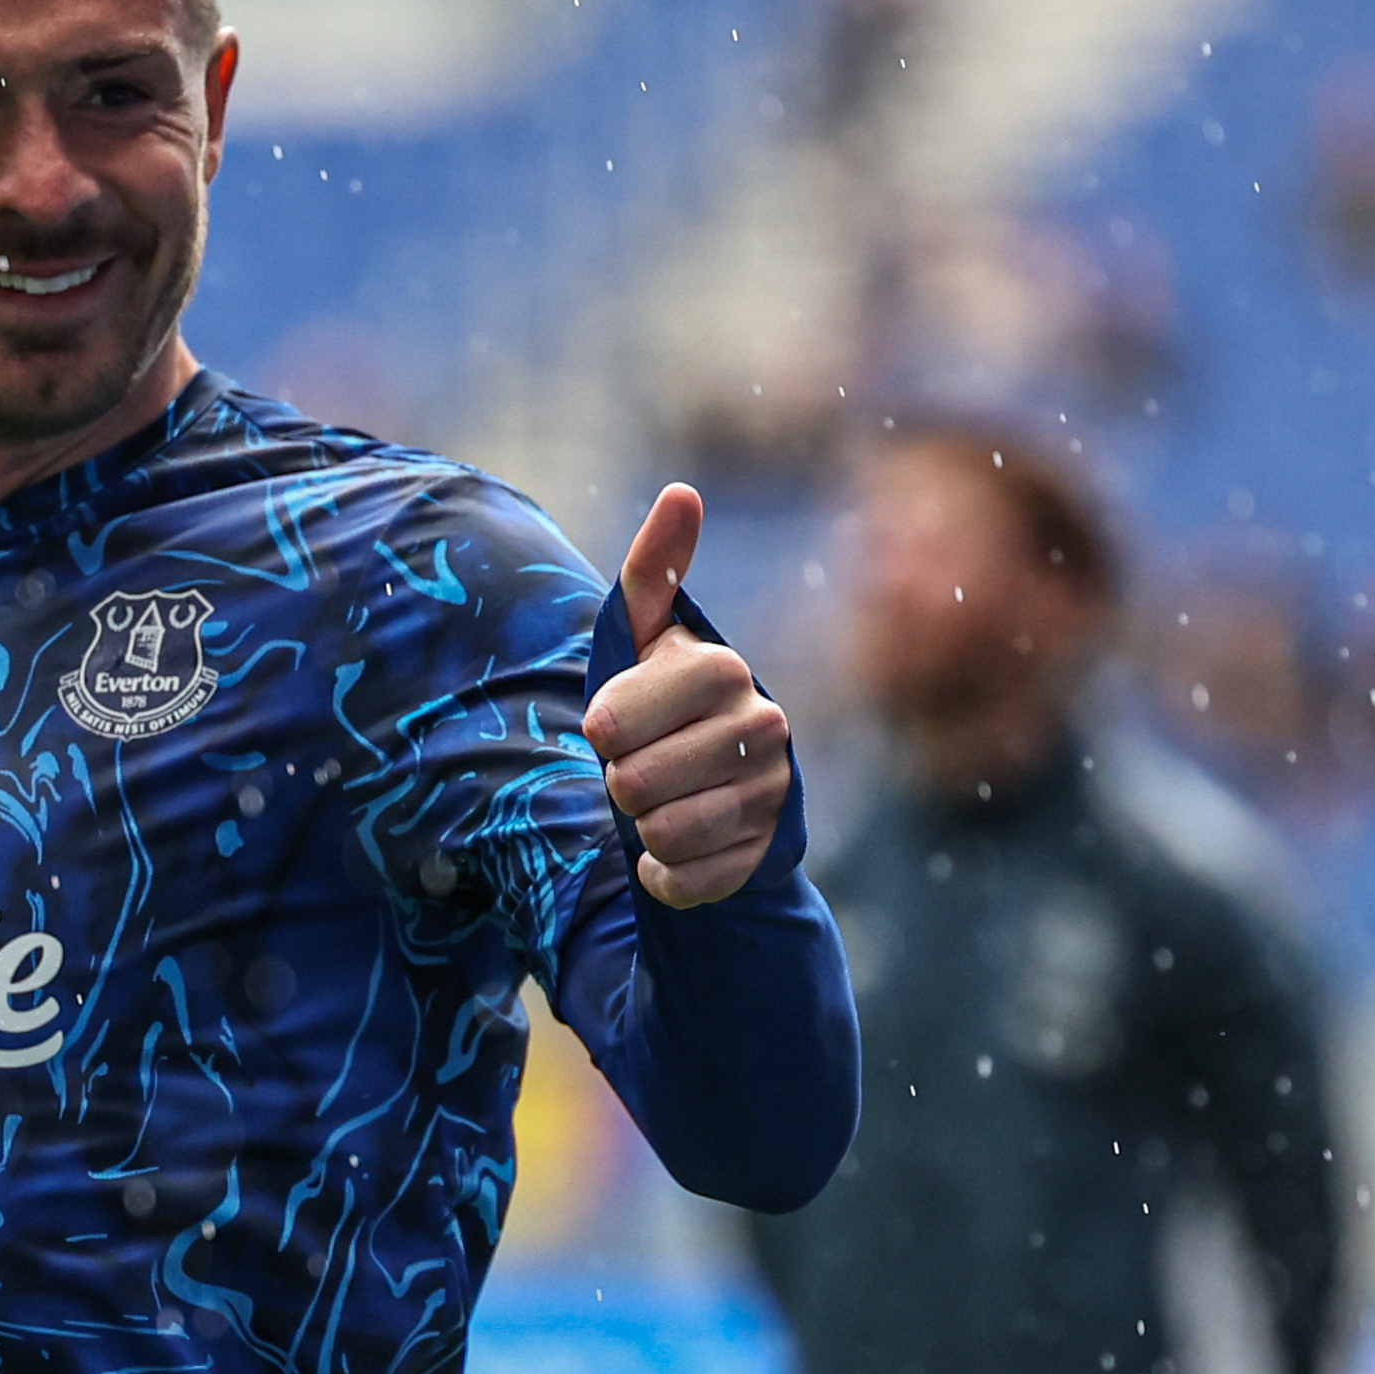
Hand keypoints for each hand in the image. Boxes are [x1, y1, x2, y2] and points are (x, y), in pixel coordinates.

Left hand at [583, 483, 791, 907]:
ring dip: (642, 826)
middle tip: (641, 765)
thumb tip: (683, 491)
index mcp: (721, 668)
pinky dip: (665, 876)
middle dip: (620, 780)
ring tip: (661, 801)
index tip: (614, 723)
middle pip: (632, 783)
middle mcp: (764, 725)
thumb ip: (653, 569)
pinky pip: (685, 882)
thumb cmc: (662, 699)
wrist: (716, 782)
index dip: (602, 729)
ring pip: (662, 833)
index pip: (612, 722)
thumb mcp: (645, 635)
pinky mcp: (769, 854)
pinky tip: (676, 850)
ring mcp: (772, 793)